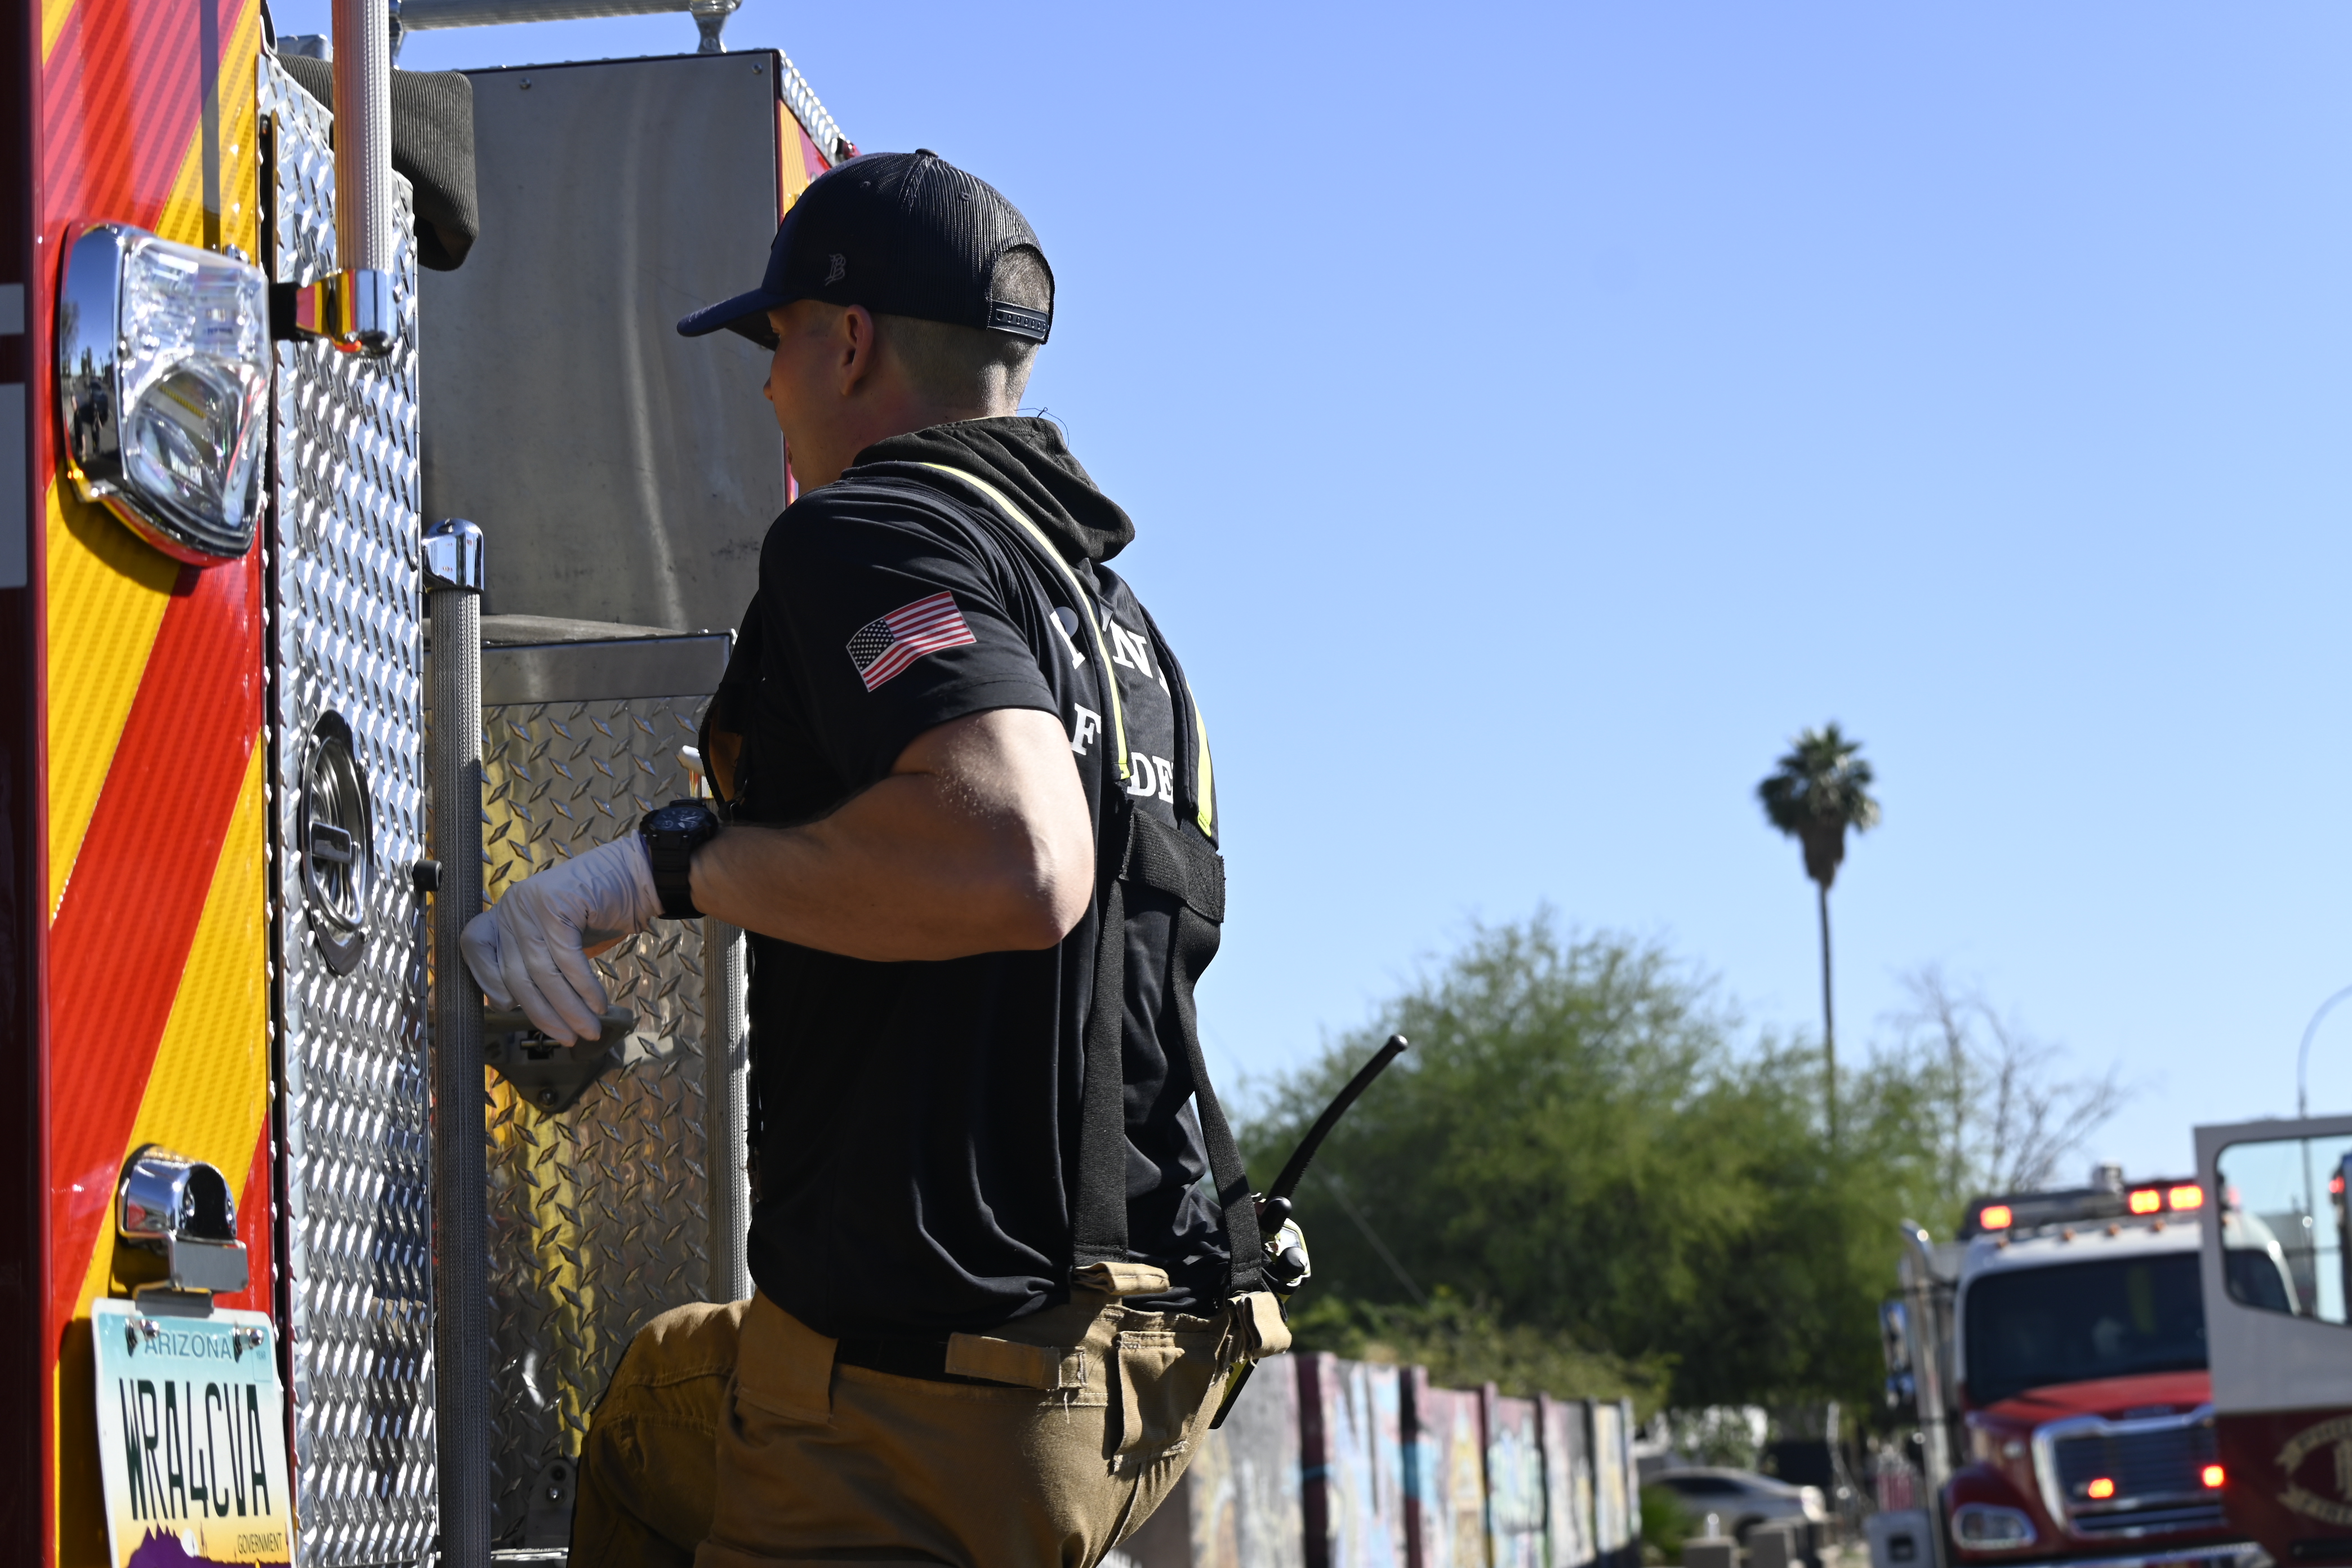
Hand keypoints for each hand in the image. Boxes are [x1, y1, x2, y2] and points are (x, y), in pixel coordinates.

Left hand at [461, 837, 660, 1043]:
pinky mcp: (557, 905)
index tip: (508, 1007)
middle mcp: (512, 907)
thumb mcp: (556, 936)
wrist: (633, 874)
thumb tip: (515, 1004)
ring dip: (570, 1009)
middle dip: (543, 1013)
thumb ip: (535, 962)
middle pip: (517, 973)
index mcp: (504, 913)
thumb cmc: (597, 910)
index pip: (474, 948)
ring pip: (544, 972)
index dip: (485, 980)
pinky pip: (568, 959)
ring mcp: (532, 905)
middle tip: (567, 1037)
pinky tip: (598, 1005)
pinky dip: (585, 988)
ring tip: (588, 1030)